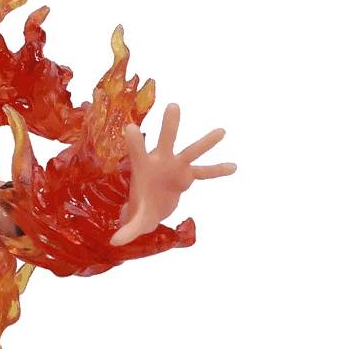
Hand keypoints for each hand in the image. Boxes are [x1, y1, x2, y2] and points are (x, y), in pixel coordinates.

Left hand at [110, 103, 235, 246]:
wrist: (151, 209)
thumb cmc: (140, 209)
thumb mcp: (135, 221)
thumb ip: (127, 229)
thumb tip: (115, 243)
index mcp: (142, 168)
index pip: (137, 152)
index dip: (134, 142)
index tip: (130, 128)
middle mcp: (160, 161)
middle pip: (165, 141)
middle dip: (169, 127)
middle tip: (173, 106)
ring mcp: (176, 167)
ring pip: (191, 151)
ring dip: (205, 143)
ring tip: (222, 131)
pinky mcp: (187, 176)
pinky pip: (205, 172)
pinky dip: (218, 170)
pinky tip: (234, 167)